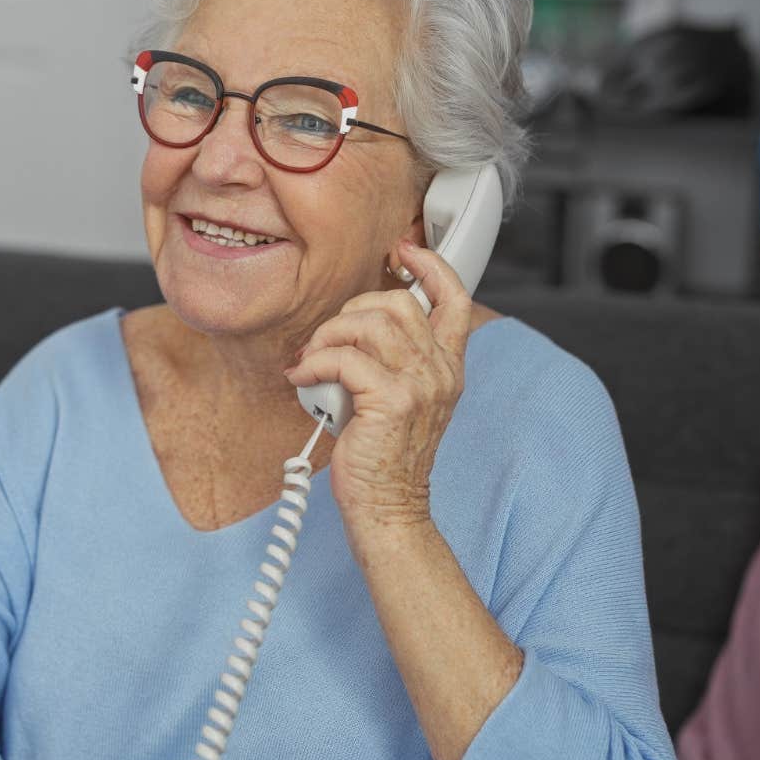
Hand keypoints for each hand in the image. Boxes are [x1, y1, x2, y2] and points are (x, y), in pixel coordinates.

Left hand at [283, 240, 502, 536]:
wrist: (388, 508)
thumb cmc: (384, 457)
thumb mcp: (401, 399)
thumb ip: (393, 361)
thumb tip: (353, 325)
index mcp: (447, 367)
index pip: (456, 299)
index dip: (430, 266)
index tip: (402, 251)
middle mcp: (441, 371)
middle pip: (397, 302)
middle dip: (351, 309)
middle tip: (328, 339)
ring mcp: (420, 385)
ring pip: (368, 323)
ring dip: (328, 336)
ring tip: (313, 360)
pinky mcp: (390, 401)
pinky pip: (342, 358)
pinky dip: (313, 363)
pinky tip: (303, 378)